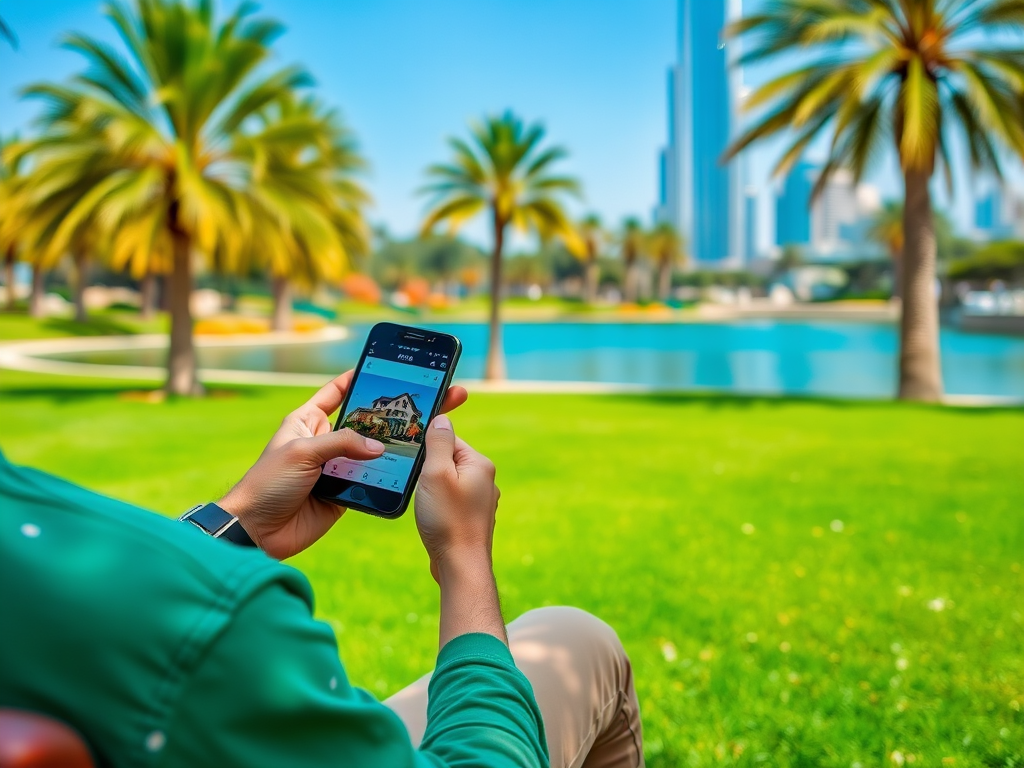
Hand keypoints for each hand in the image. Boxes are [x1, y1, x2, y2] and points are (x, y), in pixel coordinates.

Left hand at [220, 370, 468, 559]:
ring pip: (369, 453)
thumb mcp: (303, 451)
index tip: (383, 369)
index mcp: (307, 421)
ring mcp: (335, 468)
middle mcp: (324, 442)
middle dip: (387, 416)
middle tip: (418, 403)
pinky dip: (385, 477)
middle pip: (362, 424)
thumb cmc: (267, 483)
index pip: (336, 392)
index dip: (357, 379)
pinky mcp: (343, 492)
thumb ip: (341, 443)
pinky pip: (369, 481)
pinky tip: (407, 469)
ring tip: (421, 434)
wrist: (257, 531)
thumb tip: (378, 447)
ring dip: (390, 448)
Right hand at [415, 414, 499, 581]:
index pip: (450, 440)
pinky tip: (431, 517)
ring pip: (449, 483)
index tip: (413, 460)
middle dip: (429, 470)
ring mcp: (480, 502)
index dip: (428, 448)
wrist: (461, 566)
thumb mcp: (436, 473)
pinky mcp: (472, 519)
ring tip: (423, 503)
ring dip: (432, 489)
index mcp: (480, 465)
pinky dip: (438, 506)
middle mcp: (485, 481)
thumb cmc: (447, 519)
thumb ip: (439, 443)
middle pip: (449, 461)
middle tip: (416, 484)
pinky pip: (451, 502)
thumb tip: (442, 419)